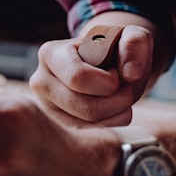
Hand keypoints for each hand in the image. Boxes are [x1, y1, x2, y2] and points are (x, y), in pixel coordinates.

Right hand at [29, 24, 154, 126]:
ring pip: (87, 128)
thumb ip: (134, 43)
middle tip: (126, 91)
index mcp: (50, 53)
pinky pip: (88, 138)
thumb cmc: (116, 49)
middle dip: (116, 103)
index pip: (77, 78)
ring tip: (121, 99)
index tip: (117, 75)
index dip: (107, 82)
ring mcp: (47, 108)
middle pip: (84, 108)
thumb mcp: (130, 36)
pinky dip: (111, 127)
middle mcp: (41, 82)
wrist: (107, 65)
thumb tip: (131, 73)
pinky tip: (115, 112)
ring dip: (116, 116)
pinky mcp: (58, 127)